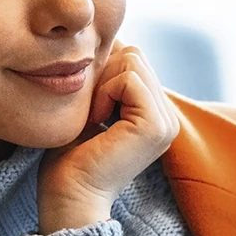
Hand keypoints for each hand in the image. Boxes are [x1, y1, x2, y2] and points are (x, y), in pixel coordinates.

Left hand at [37, 42, 179, 233]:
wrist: (67, 196)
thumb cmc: (68, 157)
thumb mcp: (89, 106)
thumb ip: (105, 78)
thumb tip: (111, 39)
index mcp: (155, 113)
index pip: (133, 58)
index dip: (102, 72)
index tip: (90, 108)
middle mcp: (168, 117)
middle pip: (134, 54)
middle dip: (104, 76)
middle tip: (92, 114)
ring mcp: (167, 122)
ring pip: (132, 61)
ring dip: (103, 86)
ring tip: (95, 119)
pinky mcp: (156, 126)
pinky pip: (128, 79)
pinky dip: (105, 93)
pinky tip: (98, 121)